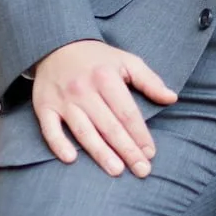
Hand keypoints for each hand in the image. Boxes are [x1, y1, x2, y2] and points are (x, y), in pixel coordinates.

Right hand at [31, 40, 177, 175]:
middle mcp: (84, 89)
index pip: (127, 113)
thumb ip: (150, 81)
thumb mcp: (126, 61)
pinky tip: (71, 159)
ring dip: (100, 153)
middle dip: (127, 150)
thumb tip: (172, 98)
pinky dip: (58, 144)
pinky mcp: (43, 106)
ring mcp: (63, 100)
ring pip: (83, 131)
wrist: (56, 44)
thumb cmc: (97, 59)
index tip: (151, 153)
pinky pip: (49, 129)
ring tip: (116, 171)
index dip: (140, 134)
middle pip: (109, 126)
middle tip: (142, 170)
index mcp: (106, 78)